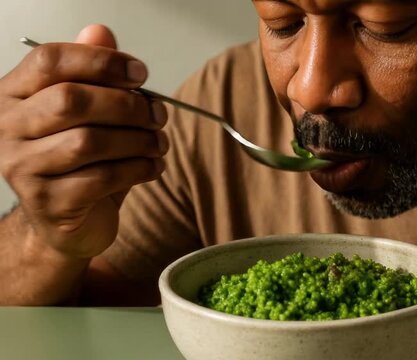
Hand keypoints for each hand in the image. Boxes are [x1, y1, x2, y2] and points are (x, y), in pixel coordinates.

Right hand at [0, 25, 167, 258]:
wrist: (65, 222)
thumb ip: (92, 72)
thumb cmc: (78, 162)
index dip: (101, 61)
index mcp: (14, 94)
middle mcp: (7, 128)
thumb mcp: (87, 113)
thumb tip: (100, 31)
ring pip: (89, 142)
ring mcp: (22, 168)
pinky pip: (102, 178)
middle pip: (72, 100)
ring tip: (159, 143)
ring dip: (139, 140)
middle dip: (128, 105)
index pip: (49, 60)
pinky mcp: (48, 203)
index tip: (140, 74)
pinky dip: (138, 169)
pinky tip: (152, 166)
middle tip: (158, 115)